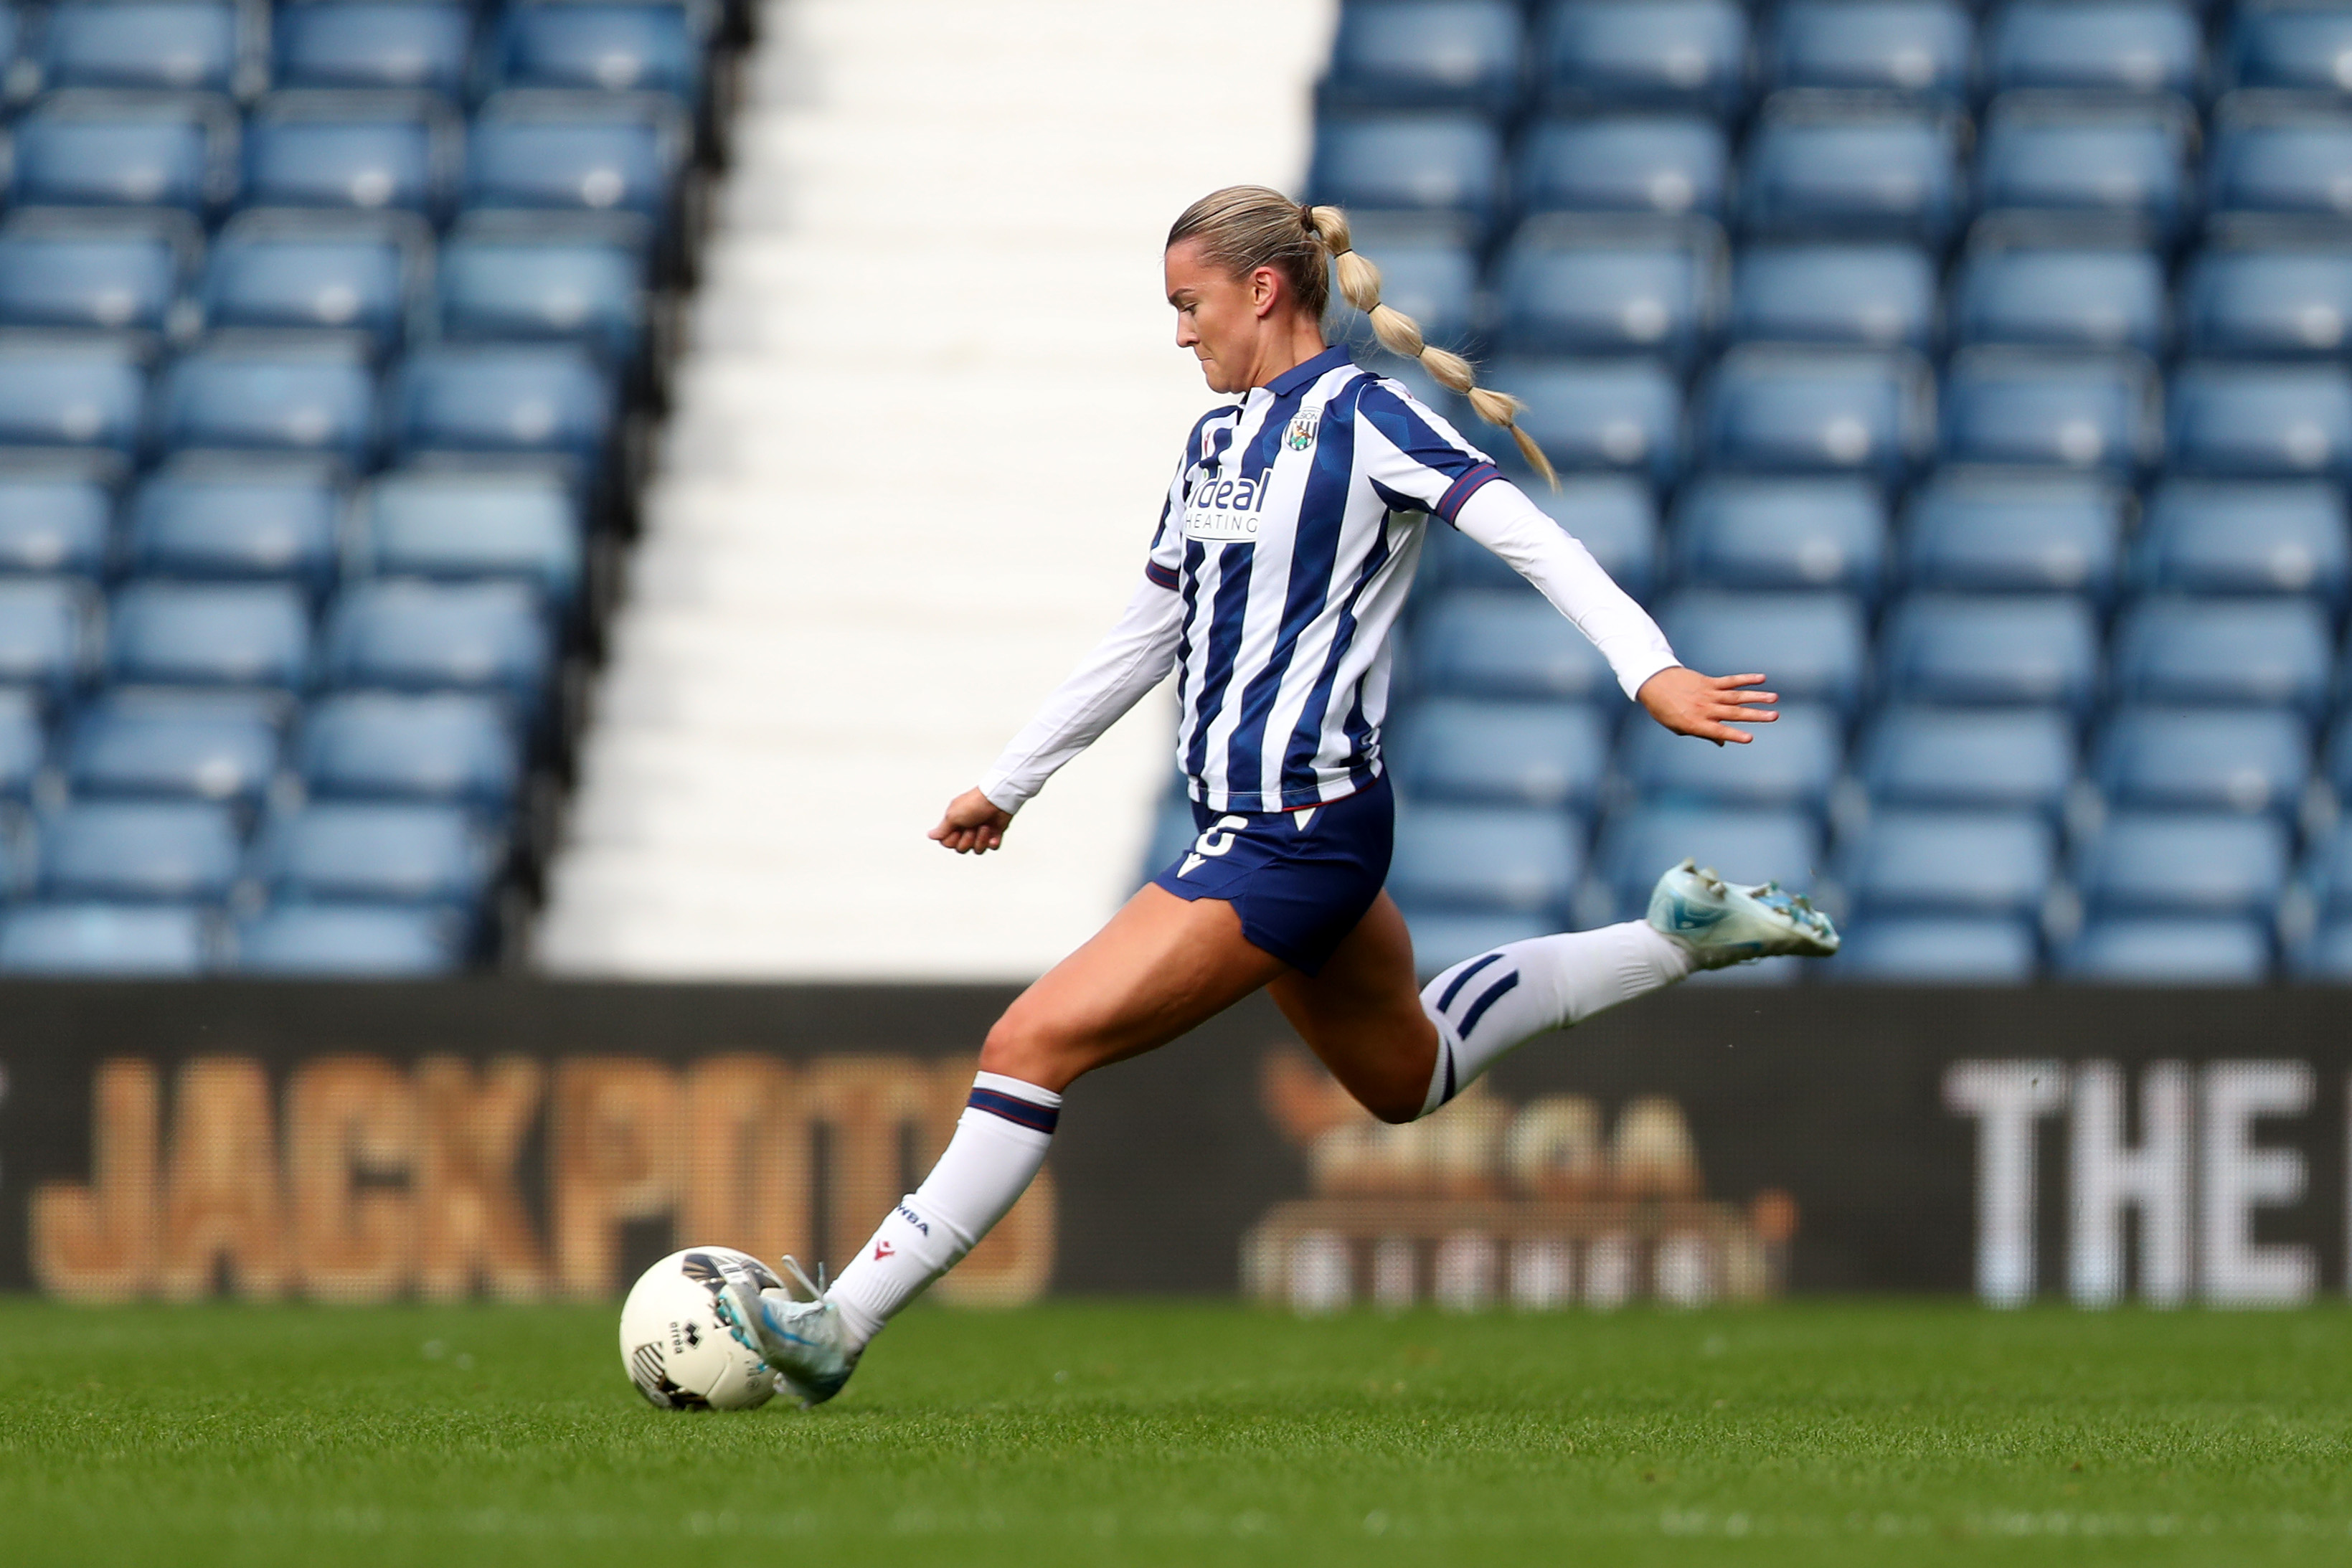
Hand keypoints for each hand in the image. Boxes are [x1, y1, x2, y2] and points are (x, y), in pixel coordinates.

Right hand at [930, 787, 1014, 853]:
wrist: (997, 799)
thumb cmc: (974, 803)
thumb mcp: (953, 815)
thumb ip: (942, 829)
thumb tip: (930, 835)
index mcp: (955, 824)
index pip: (947, 843)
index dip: (952, 840)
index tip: (956, 830)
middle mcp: (966, 829)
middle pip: (961, 848)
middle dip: (967, 840)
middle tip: (972, 827)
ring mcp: (980, 832)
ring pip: (977, 850)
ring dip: (981, 839)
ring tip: (985, 827)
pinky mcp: (994, 834)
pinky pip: (992, 847)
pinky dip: (993, 841)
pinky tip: (993, 833)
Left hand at [1635, 666, 1777, 745]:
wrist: (1653, 682)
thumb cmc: (1665, 709)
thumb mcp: (1678, 727)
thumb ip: (1702, 733)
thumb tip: (1722, 742)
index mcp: (1695, 723)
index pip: (1718, 730)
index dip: (1734, 735)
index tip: (1750, 738)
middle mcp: (1704, 708)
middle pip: (1734, 712)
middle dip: (1755, 715)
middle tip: (1774, 716)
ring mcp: (1708, 694)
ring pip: (1736, 696)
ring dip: (1756, 697)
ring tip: (1773, 699)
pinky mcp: (1709, 681)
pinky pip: (1730, 681)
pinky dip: (1746, 679)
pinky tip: (1761, 679)